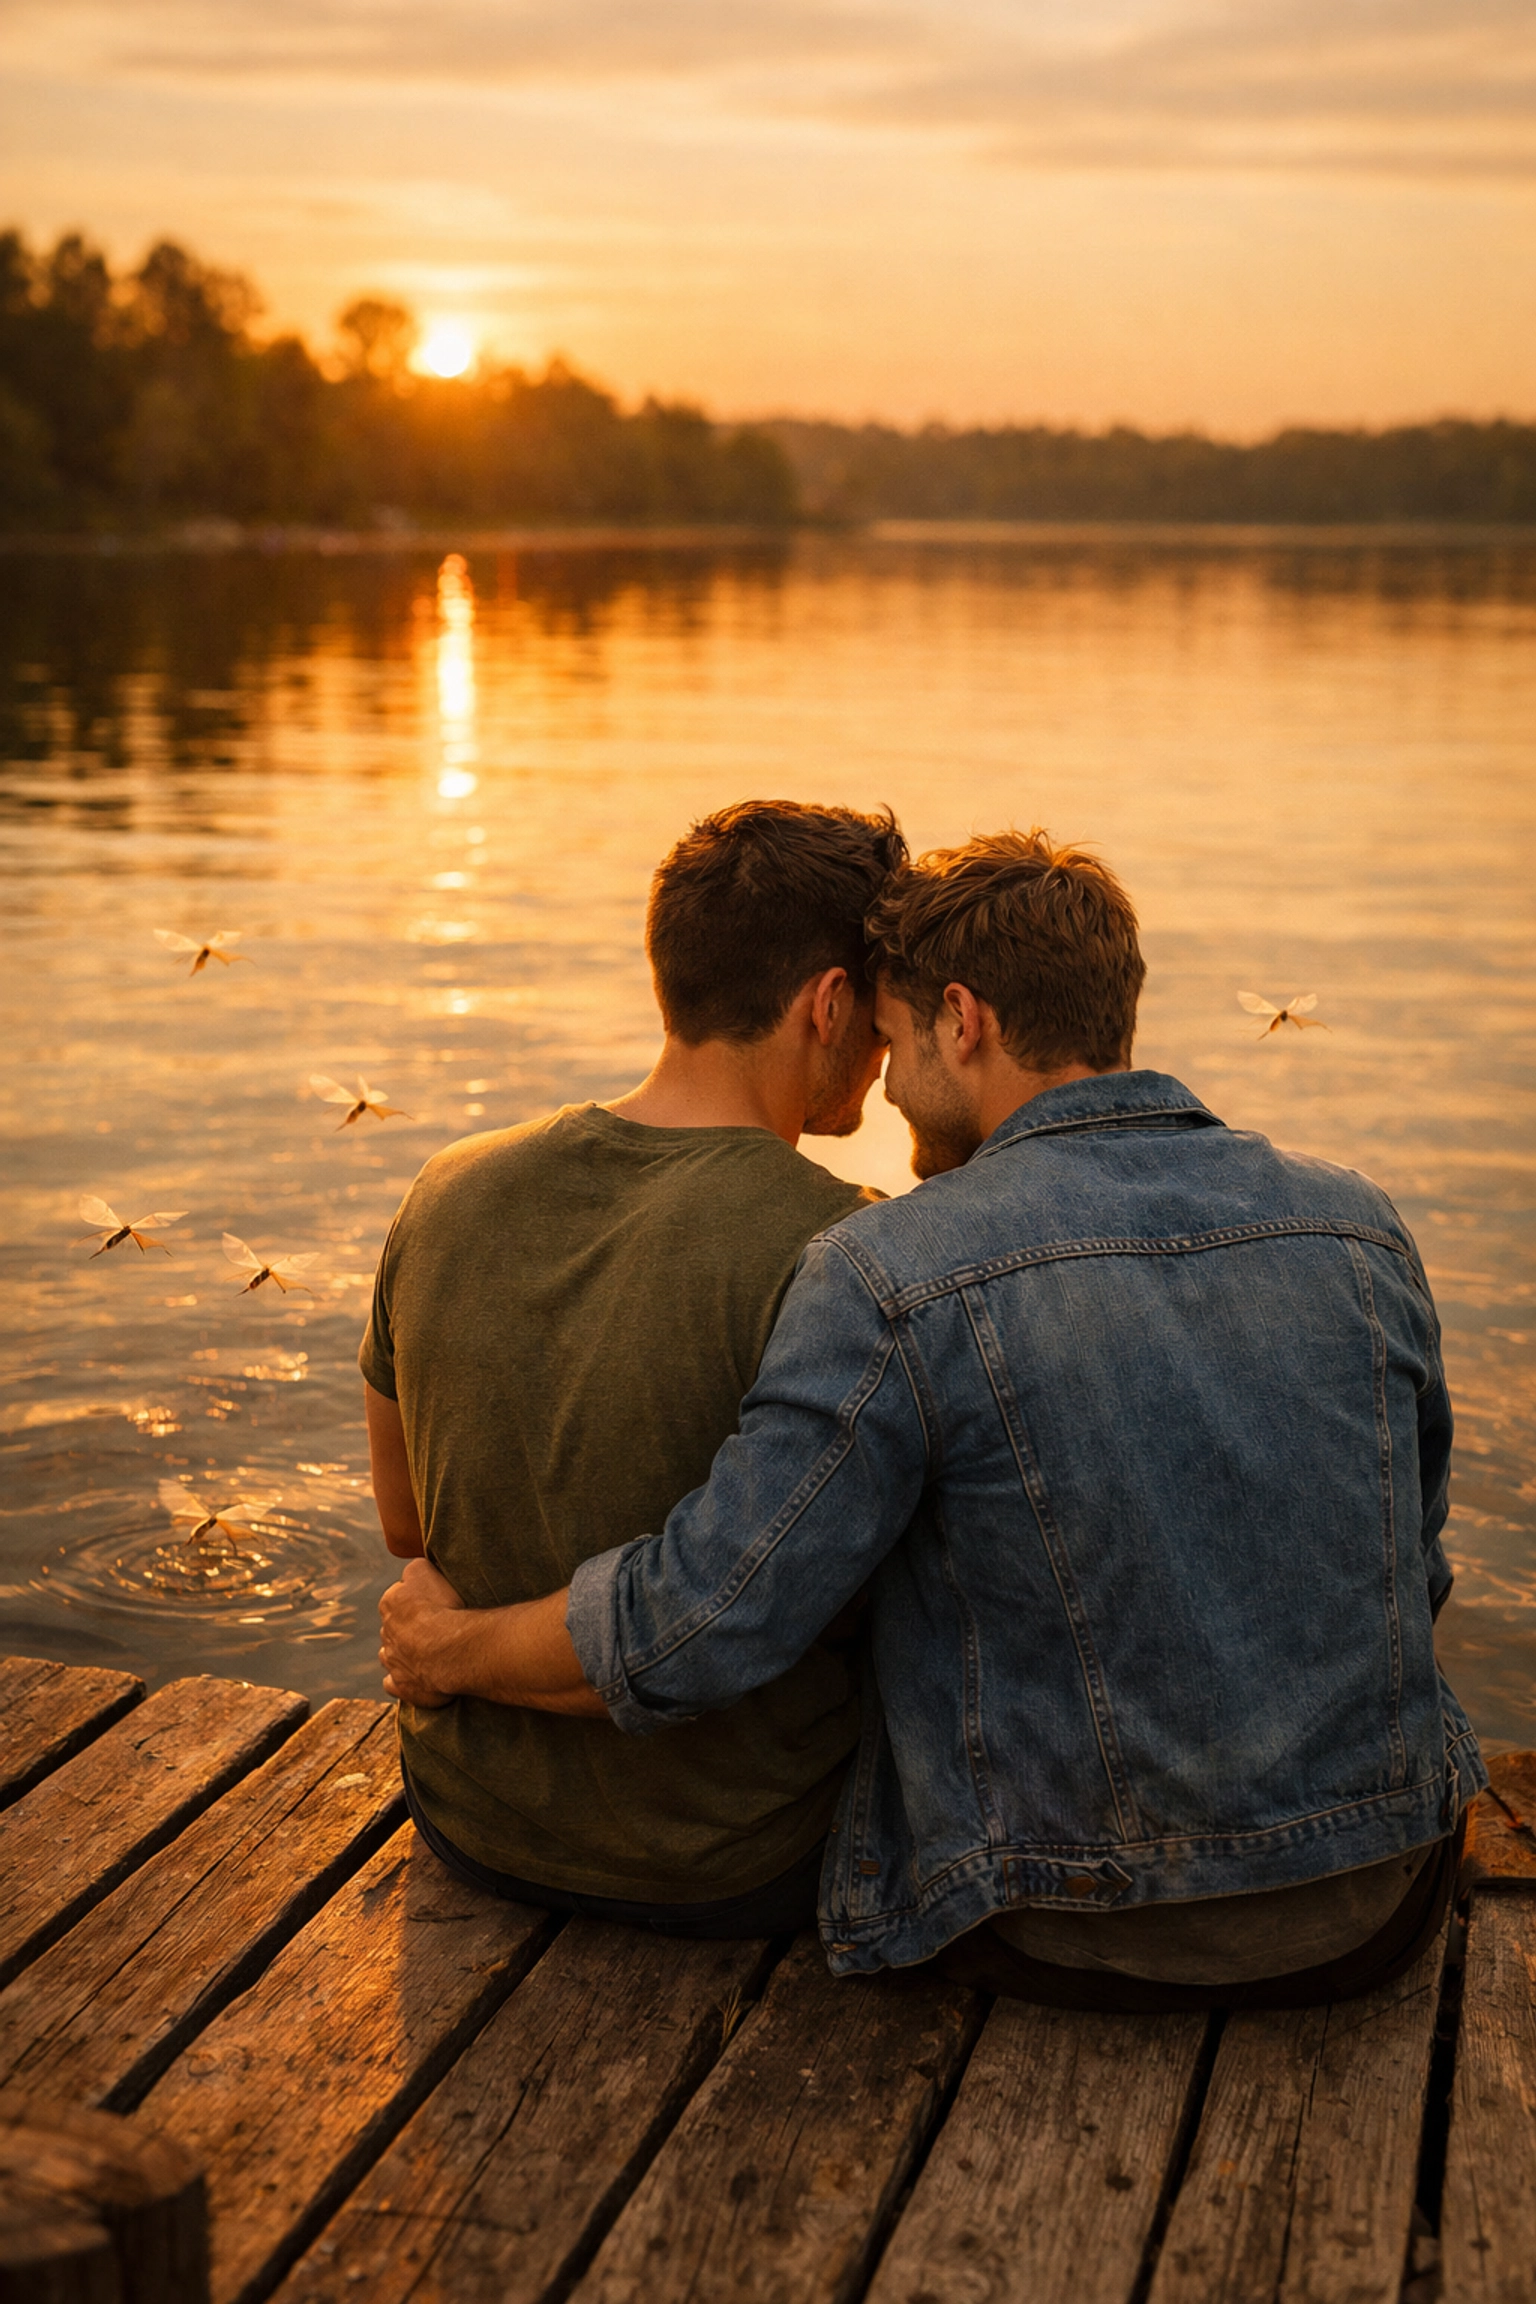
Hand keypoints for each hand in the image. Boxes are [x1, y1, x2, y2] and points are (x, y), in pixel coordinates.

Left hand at [379, 1554, 464, 1707]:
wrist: (450, 1650)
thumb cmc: (442, 1608)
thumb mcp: (424, 1570)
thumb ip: (414, 1568)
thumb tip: (410, 1572)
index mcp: (389, 1603)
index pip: (398, 1596)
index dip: (418, 1600)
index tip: (435, 1603)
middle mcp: (386, 1633)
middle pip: (395, 1626)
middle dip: (410, 1627)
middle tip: (437, 1627)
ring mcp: (393, 1662)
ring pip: (391, 1655)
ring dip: (403, 1653)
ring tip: (429, 1653)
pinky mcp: (402, 1686)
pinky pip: (394, 1683)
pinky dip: (401, 1680)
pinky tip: (416, 1677)